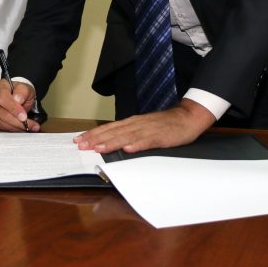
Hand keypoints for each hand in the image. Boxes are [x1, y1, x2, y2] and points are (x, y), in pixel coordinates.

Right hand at [0, 80, 39, 132]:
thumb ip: (23, 92)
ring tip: (26, 129)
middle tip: (31, 127)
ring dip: (14, 129)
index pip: (3, 99)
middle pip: (2, 114)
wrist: (12, 97)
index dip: (14, 109)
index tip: (24, 117)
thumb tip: (18, 99)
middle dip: (18, 123)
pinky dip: (7, 133)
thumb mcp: (25, 88)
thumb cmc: (18, 93)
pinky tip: (16, 131)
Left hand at [74, 99, 215, 152]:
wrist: (188, 117)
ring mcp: (149, 129)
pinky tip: (128, 149)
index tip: (79, 139)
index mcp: (133, 123)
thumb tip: (112, 143)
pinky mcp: (161, 136)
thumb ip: (130, 134)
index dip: (93, 134)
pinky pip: (147, 141)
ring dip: (112, 142)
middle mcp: (138, 124)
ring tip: (98, 148)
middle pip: (114, 132)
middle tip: (81, 145)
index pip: (109, 128)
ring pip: (127, 136)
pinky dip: (137, 145)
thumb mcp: (145, 128)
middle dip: (96, 139)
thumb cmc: (166, 125)